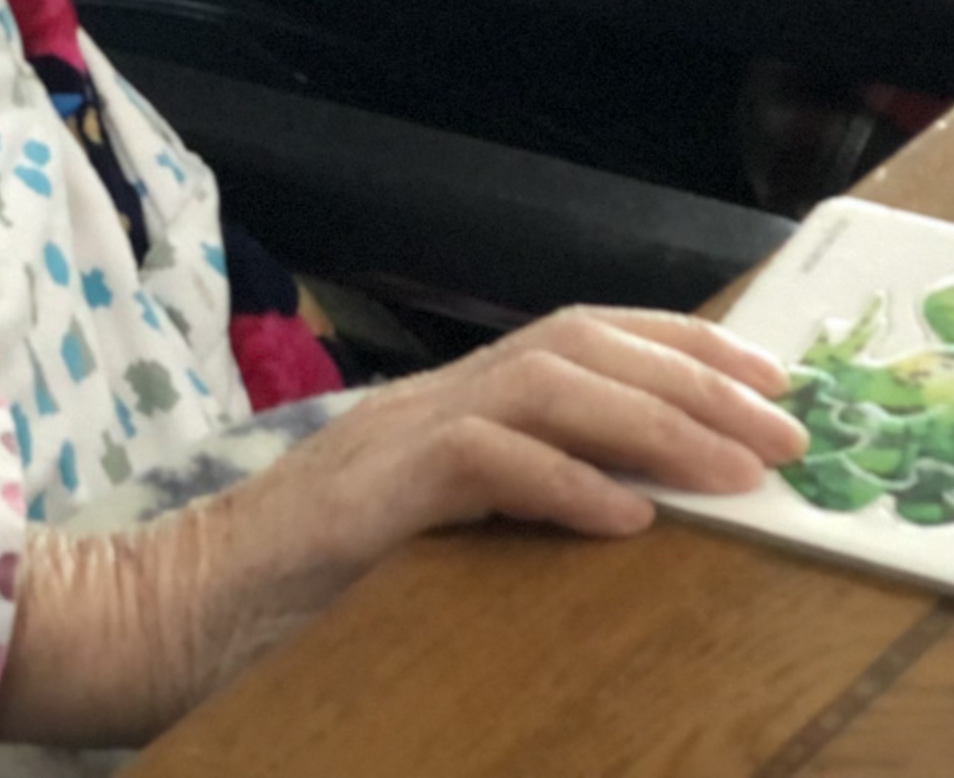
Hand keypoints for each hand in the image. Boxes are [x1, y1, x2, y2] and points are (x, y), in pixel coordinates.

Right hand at [0, 309, 801, 747]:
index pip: (582, 339)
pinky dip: (563, 480)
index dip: (684, 346)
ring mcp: (395, 439)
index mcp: (449, 410)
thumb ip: (508, 513)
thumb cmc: (290, 601)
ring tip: (738, 470)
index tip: (775, 378)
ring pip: (545, 382)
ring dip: (656, 421)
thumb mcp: (429, 547)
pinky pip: (480, 460)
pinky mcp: (366, 491)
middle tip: (793, 427)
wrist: (160, 615)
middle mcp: (431, 401)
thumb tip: (638, 518)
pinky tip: (628, 517)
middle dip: (698, 377)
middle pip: (582, 343)